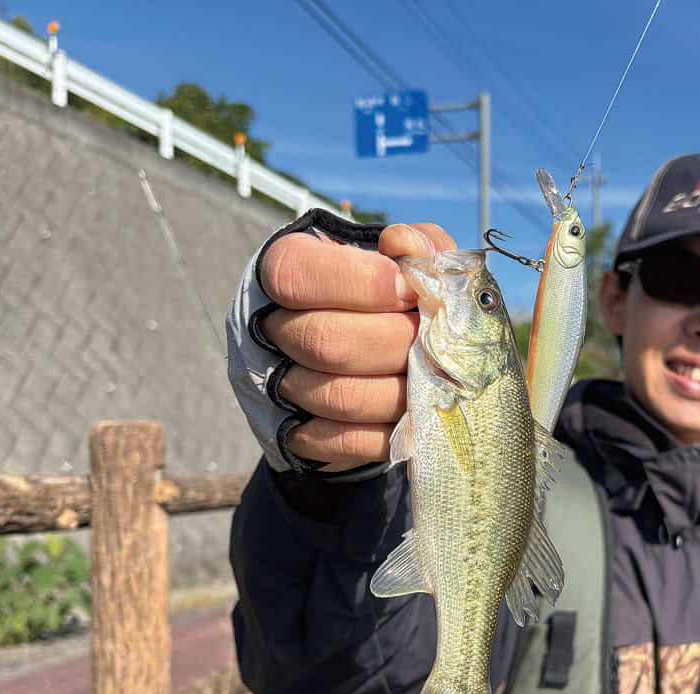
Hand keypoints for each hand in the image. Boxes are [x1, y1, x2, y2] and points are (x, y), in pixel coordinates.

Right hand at [258, 222, 456, 470]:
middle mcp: (268, 328)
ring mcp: (277, 385)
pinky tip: (415, 413)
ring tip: (431, 377)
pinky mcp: (298, 435)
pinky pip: (345, 442)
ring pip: (340, 397)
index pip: (297, 275)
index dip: (363, 284)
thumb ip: (418, 247)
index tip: (408, 290)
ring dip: (400, 391)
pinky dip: (389, 431)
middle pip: (326, 342)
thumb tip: (406, 245)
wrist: (366, 353)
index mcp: (285, 268)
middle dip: (394, 344)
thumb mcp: (404, 261)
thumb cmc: (388, 296)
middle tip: (428, 341)